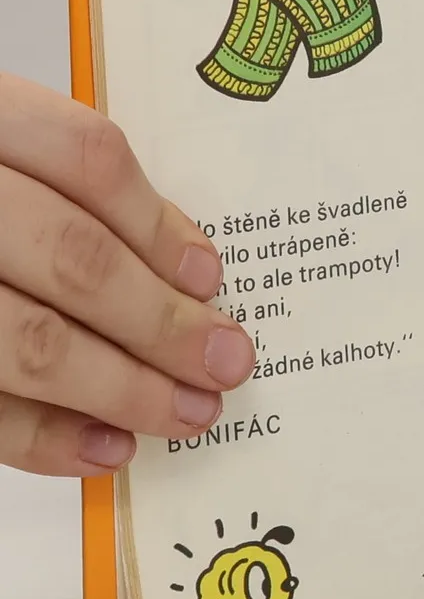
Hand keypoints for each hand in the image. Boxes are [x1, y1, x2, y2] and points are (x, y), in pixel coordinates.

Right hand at [0, 73, 253, 475]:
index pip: (85, 158)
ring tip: (188, 413)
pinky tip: (106, 448)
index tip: (210, 278)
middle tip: (226, 363)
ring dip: (120, 388)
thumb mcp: (4, 151)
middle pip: (72, 256)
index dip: (156, 223)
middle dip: (161, 322)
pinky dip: (42, 436)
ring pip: (27, 340)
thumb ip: (71, 189)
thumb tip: (183, 270)